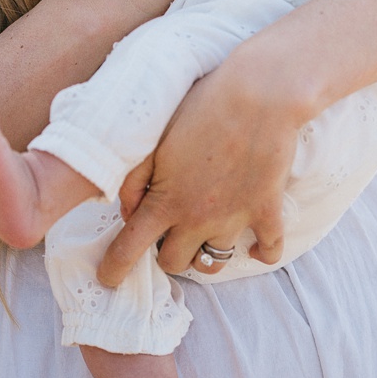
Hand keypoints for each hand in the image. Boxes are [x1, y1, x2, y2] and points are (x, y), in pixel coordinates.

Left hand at [98, 52, 293, 287]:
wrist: (256, 97)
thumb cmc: (197, 110)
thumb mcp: (153, 142)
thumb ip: (132, 182)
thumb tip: (126, 214)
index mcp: (165, 201)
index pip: (131, 248)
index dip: (115, 268)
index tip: (108, 280)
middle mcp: (198, 218)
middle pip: (174, 263)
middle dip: (164, 256)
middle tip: (164, 237)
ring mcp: (235, 219)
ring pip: (214, 262)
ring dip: (203, 254)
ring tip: (200, 237)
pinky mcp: (268, 211)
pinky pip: (268, 251)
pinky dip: (260, 254)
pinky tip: (251, 247)